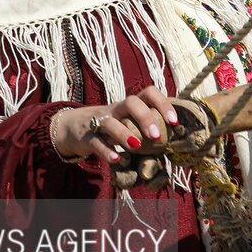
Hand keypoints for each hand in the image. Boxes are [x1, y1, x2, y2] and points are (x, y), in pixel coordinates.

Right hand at [51, 87, 179, 163]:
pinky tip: (117, 159)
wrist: (73, 127)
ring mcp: (99, 121)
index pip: (148, 93)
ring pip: (110, 122)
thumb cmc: (112, 126)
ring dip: (124, 134)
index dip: (163, 103)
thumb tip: (178, 137)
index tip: (174, 122)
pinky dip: (106, 151)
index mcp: (130, 104)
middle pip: (130, 102)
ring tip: (136, 146)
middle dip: (145, 118)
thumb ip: (147, 126)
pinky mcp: (86, 137)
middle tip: (156, 137)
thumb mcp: (128, 121)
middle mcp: (115, 109)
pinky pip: (95, 142)